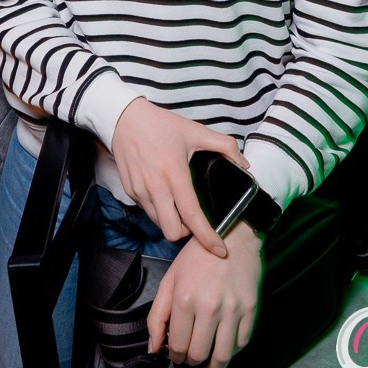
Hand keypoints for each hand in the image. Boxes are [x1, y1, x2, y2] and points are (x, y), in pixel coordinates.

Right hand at [110, 97, 247, 255]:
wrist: (124, 118)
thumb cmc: (160, 124)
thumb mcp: (195, 130)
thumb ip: (224, 145)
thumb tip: (243, 163)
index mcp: (174, 173)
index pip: (192, 215)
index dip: (207, 237)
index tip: (219, 249)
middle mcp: (155, 186)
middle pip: (172, 231)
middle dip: (187, 232)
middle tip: (196, 220)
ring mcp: (140, 191)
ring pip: (159, 224)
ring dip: (172, 221)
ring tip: (180, 205)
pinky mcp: (131, 191)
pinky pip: (148, 211)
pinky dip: (159, 210)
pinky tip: (164, 194)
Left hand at [146, 221, 262, 367]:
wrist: (233, 236)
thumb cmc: (198, 257)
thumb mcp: (170, 279)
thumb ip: (157, 315)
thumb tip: (153, 348)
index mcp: (185, 299)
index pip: (177, 345)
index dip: (174, 355)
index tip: (175, 353)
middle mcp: (209, 307)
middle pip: (198, 354)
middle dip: (191, 360)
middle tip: (189, 357)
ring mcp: (232, 309)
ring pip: (222, 356)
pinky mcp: (250, 309)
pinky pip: (241, 343)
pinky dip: (231, 353)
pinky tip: (223, 350)